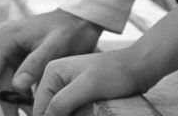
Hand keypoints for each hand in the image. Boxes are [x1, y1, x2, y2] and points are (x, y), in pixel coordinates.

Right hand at [0, 9, 101, 115]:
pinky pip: (17, 80)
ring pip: (7, 83)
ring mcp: (13, 49)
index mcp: (6, 38)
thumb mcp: (55, 47)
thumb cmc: (70, 29)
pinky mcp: (22, 56)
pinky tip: (33, 107)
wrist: (83, 19)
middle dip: (5, 104)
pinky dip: (24, 94)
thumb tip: (16, 87)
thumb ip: (34, 65)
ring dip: (15, 101)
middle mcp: (5, 43)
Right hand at [34, 47, 152, 115]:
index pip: (39, 111)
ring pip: (58, 115)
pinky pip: (69, 112)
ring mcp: (67, 86)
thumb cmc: (114, 74)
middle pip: (48, 113)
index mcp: (51, 72)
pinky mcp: (78, 94)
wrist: (138, 67)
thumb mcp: (86, 88)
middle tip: (81, 112)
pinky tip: (86, 112)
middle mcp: (55, 78)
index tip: (73, 114)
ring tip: (86, 111)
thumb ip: (61, 103)